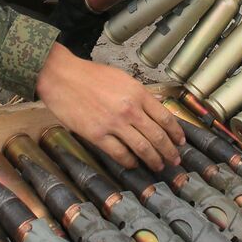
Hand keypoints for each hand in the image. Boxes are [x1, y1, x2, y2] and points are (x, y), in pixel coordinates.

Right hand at [35, 45, 181, 170]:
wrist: (61, 77)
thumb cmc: (89, 75)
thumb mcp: (122, 78)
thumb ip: (139, 95)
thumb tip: (154, 110)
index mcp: (138, 93)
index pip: (165, 118)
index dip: (175, 133)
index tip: (180, 142)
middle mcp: (129, 109)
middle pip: (157, 136)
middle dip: (169, 151)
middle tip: (174, 160)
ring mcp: (114, 124)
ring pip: (142, 148)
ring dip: (154, 160)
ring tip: (158, 166)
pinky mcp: (97, 135)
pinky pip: (119, 154)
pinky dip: (130, 162)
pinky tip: (133, 164)